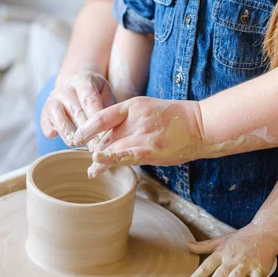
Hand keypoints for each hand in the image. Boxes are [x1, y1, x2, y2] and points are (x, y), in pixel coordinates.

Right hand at [40, 69, 116, 149]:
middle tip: (95, 147)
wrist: (74, 82)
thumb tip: (112, 126)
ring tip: (77, 145)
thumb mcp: (105, 92)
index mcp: (83, 81)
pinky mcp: (44, 110)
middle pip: (75, 110)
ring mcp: (53, 99)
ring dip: (67, 132)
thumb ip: (108, 106)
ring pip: (58, 116)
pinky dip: (48, 129)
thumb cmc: (95, 92)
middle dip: (85, 131)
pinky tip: (54, 136)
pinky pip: (45, 121)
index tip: (104, 136)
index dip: (96, 119)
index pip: (90, 100)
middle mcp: (66, 88)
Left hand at [73, 96, 205, 176]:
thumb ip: (129, 121)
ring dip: (99, 161)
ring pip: (112, 148)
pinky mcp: (151, 148)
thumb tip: (109, 137)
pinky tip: (98, 164)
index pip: (102, 116)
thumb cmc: (175, 119)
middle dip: (94, 149)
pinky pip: (125, 156)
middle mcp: (135, 117)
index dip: (86, 128)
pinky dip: (110, 160)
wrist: (200, 124)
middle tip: (87, 159)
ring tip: (92, 171)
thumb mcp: (148, 111)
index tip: (76, 137)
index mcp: (133, 105)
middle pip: (106, 136)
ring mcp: (143, 133)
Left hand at [186, 227, 276, 276]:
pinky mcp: (259, 270)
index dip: (199, 274)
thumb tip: (187, 245)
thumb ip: (204, 245)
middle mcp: (233, 258)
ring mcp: (246, 264)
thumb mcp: (221, 240)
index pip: (208, 264)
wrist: (264, 232)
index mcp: (223, 252)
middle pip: (220, 274)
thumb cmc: (241, 238)